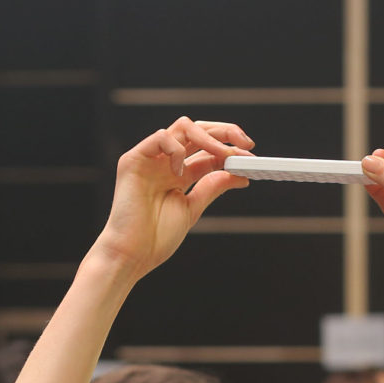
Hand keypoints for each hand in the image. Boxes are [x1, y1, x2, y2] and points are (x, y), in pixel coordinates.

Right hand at [90, 117, 254, 280]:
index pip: (207, 150)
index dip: (230, 149)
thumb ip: (212, 187)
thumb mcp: (193, 208)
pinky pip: (160, 138)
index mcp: (178, 174)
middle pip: (198, 131)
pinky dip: (176, 149)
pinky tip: (180, 171)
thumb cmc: (156, 237)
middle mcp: (165, 162)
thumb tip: (240, 175)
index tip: (251, 156)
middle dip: (224, 132)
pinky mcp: (133, 160)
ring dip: (208, 137)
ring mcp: (149, 159)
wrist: (132, 254)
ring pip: (182, 128)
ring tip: (223, 154)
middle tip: (245, 144)